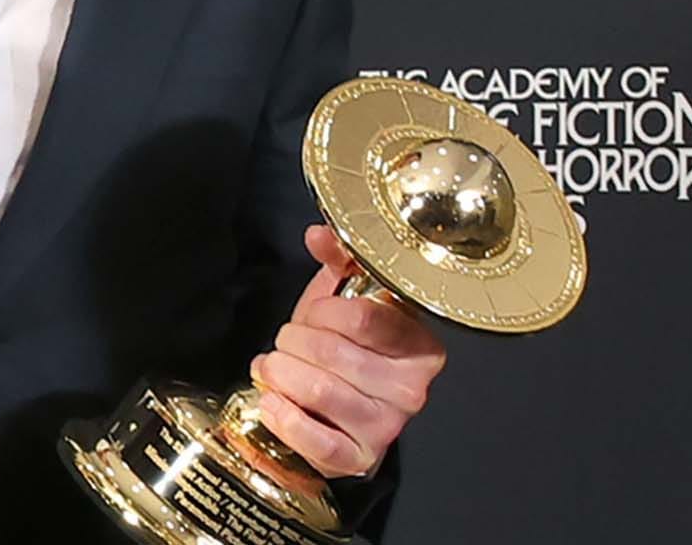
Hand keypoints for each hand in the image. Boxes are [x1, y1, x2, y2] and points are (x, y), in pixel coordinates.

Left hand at [247, 223, 445, 476]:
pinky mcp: (358, 457)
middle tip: (285, 340)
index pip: (363, 318)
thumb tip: (318, 235)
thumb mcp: (344, 301)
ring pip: (318, 389)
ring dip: (280, 372)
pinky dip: (283, 415)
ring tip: (272, 366)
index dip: (323, 310)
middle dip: (292, 340)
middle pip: (332, 352)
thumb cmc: (347, 349)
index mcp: (419, 345)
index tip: (311, 313)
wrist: (344, 412)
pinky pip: (315, 438)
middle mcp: (411, 389)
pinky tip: (272, 400)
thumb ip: (336, 261)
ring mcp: (387, 427)